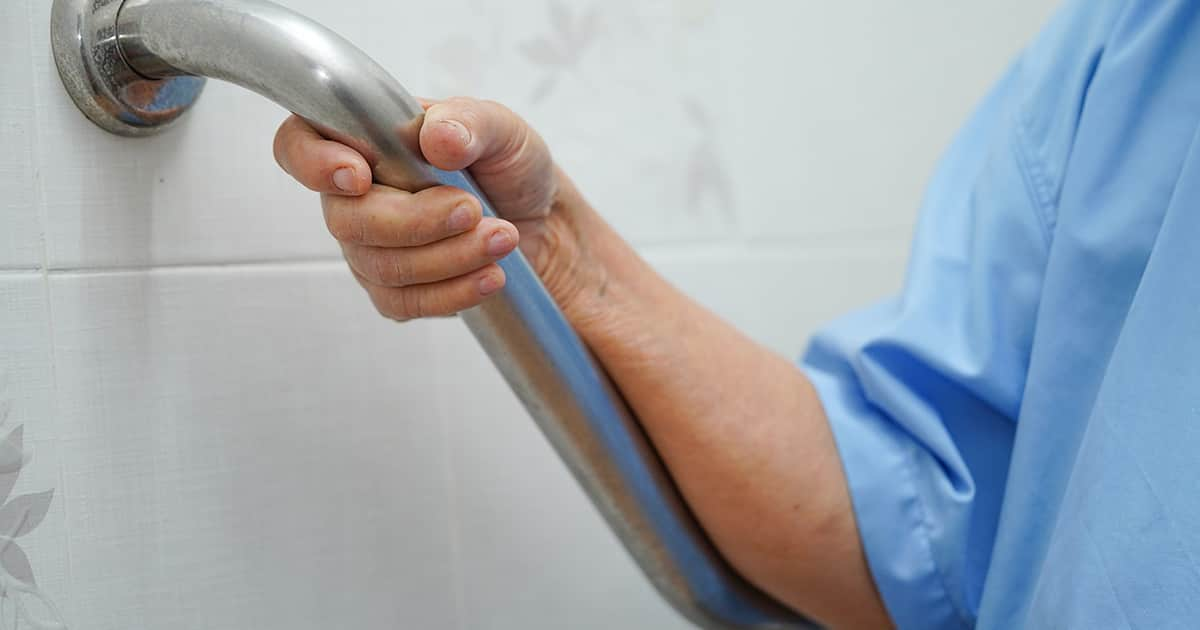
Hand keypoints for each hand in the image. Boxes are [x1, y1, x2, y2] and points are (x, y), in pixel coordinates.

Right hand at [273, 97, 595, 319]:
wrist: (540, 223)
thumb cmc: (507, 168)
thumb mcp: (502, 130)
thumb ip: (469, 122)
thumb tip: (438, 137)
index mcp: (367, 139)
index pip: (300, 143)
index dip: (312, 161)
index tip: (358, 175)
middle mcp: (357, 194)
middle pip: (347, 218)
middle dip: (415, 220)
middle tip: (472, 209)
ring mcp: (370, 247)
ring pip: (380, 266)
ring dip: (448, 256)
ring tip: (503, 237)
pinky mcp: (395, 290)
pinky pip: (404, 302)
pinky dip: (453, 291)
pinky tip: (491, 276)